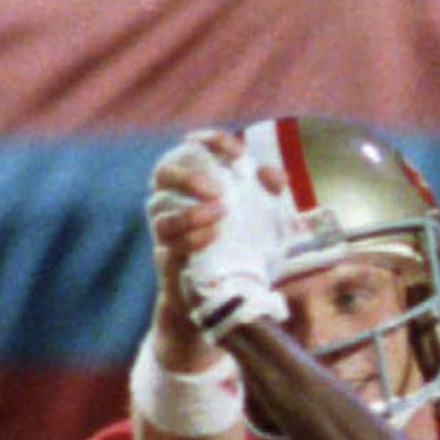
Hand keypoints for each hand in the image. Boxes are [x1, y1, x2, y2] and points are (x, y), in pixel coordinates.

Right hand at [147, 131, 290, 341]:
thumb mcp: (265, 220)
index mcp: (193, 186)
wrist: (225, 297)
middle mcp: (173, 203)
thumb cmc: (242, 247)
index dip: (210, 143)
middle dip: (186, 176)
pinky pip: (170, 248)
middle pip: (162, 174)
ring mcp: (167, 234)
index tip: (236, 150)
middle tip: (215, 189)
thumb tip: (277, 176)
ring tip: (220, 214)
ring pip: (162, 215)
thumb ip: (270, 194)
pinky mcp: (169, 263)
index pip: (192, 151)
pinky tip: (213, 237)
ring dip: (190, 213)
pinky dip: (191, 240)